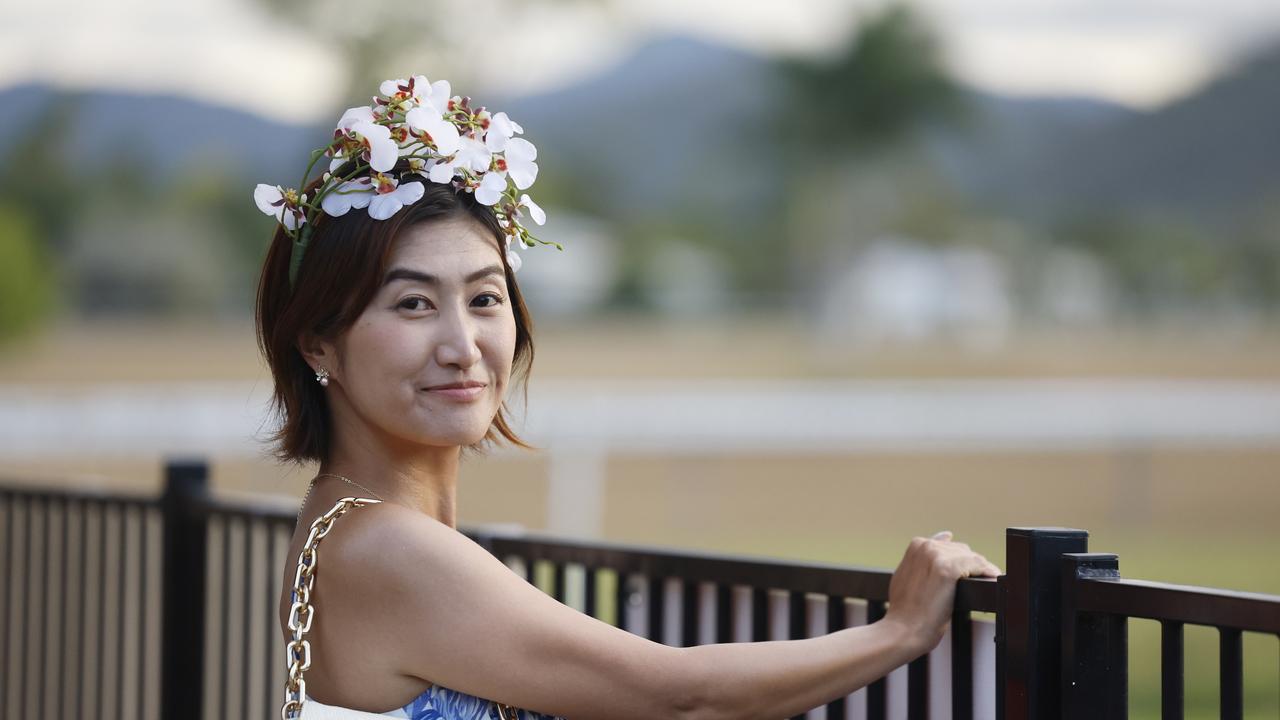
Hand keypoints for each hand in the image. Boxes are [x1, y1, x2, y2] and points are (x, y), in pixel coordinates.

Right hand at [881, 531, 1000, 655]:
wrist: (902, 630)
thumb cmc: (905, 609)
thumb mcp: (908, 574)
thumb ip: (924, 556)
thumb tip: (946, 535)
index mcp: (917, 545)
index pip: (950, 547)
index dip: (960, 563)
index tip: (965, 578)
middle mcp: (926, 546)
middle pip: (963, 551)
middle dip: (970, 567)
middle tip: (971, 587)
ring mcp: (936, 556)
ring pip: (972, 558)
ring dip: (980, 571)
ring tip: (983, 585)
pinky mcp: (948, 569)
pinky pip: (979, 565)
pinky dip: (988, 573)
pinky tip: (991, 581)